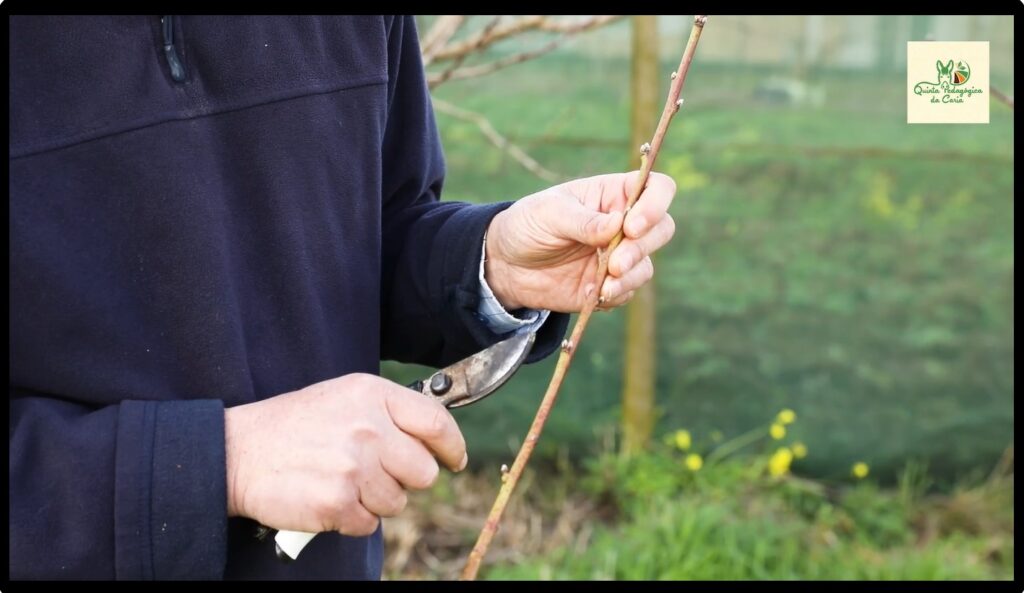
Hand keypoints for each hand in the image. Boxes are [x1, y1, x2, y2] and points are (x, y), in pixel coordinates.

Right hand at [224, 373, 466, 535]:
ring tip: (342, 480)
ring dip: (374, 500)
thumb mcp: (344, 397)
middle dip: (405, 479)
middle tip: (375, 473)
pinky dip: (351, 519)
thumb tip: (436, 440)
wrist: (238, 452)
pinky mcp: (337, 503)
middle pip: (424, 472)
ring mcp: (354, 467)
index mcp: (373, 395)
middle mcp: (368, 428)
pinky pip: (369, 524)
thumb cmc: (294, 425)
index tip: (454, 460)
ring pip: (397, 502)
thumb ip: (389, 411)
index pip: (436, 423)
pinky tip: (328, 497)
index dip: (452, 446)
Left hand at [484, 171, 675, 311]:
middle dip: (642, 248)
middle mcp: (624, 223)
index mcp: (613, 194)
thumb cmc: (528, 225)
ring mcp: (619, 255)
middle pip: (662, 229)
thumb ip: (583, 221)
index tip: (632, 226)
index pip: (657, 188)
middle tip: (615, 264)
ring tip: (603, 286)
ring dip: (630, 278)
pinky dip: (614, 296)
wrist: (506, 265)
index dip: (655, 205)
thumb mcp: (549, 213)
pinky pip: (627, 292)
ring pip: (646, 266)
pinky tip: (591, 296)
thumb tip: (618, 224)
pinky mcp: (610, 284)